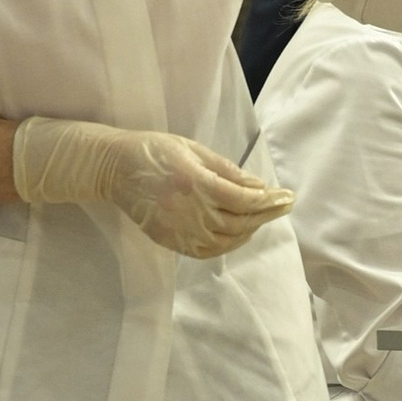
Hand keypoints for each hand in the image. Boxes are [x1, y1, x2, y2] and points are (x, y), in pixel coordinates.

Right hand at [11, 115, 292, 259]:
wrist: (114, 168)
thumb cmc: (155, 151)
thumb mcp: (193, 149)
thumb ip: (226, 170)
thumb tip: (258, 186)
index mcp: (195, 182)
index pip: (243, 198)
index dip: (269, 200)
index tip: (287, 196)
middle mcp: (189, 210)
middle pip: (239, 222)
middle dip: (266, 215)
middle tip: (283, 206)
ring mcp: (179, 229)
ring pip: (227, 240)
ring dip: (250, 231)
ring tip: (262, 218)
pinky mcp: (170, 240)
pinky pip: (207, 251)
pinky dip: (228, 245)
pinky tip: (239, 234)